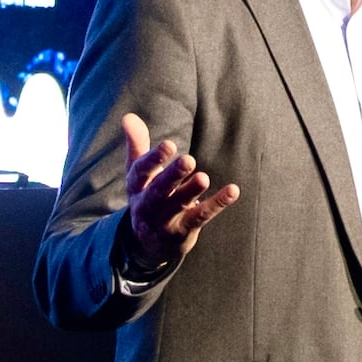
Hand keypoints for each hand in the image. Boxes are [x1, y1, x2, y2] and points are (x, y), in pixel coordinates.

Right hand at [114, 112, 237, 276]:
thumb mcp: (137, 174)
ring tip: (204, 178)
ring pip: (179, 205)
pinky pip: (201, 216)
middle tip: (188, 160)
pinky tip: (233, 190)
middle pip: (158, 191)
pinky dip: (217, 203)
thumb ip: (136, 145)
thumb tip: (128, 116)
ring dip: (191, 191)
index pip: (141, 172)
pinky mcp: (184, 230)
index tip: (169, 145)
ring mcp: (165, 220)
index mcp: (137, 186)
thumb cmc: (146, 196)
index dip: (154, 159)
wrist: (147, 245)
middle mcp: (147, 205)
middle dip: (172, 176)